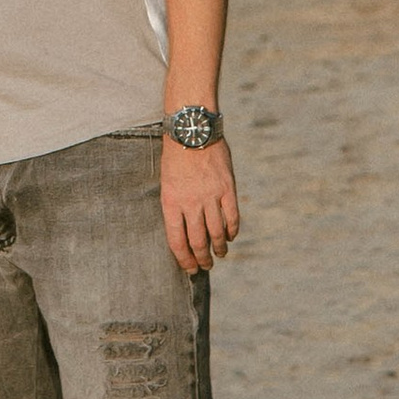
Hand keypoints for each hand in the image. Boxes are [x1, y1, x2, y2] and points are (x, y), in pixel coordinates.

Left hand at [161, 136, 239, 274]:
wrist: (192, 130)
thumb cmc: (175, 157)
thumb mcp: (166, 183)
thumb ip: (175, 207)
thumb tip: (183, 231)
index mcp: (171, 203)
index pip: (177, 241)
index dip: (184, 259)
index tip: (189, 268)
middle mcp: (191, 203)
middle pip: (198, 241)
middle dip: (202, 258)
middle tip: (205, 266)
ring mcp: (211, 196)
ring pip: (217, 233)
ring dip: (219, 248)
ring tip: (219, 254)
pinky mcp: (227, 189)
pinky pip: (232, 217)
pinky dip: (232, 231)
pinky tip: (230, 236)